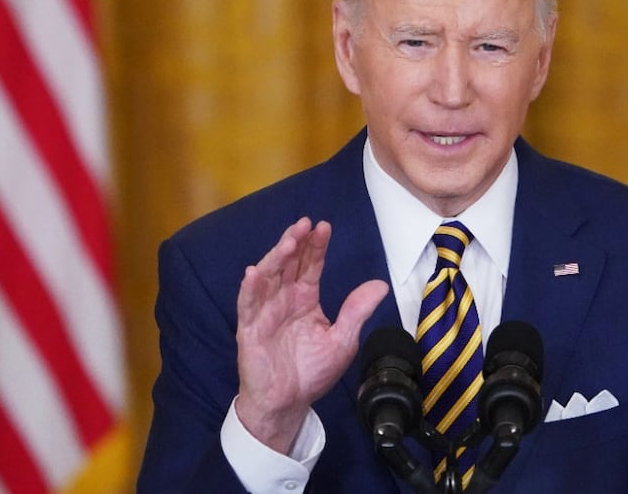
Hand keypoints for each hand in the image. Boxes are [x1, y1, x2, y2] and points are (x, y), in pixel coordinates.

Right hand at [233, 217, 388, 453]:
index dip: (316, 247)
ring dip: (276, 258)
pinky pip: (247, 305)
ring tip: (288, 242)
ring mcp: (265, 312)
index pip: (310, 266)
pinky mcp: (249, 329)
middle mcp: (284, 300)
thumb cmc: (312, 371)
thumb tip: (380, 284)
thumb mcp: (342, 339)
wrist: (288, 403)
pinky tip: (254, 272)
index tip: (324, 227)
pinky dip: (249, 288)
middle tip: (305, 224)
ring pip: (267, 277)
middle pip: (288, 264)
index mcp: (305, 299)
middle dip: (296, 242)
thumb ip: (357, 311)